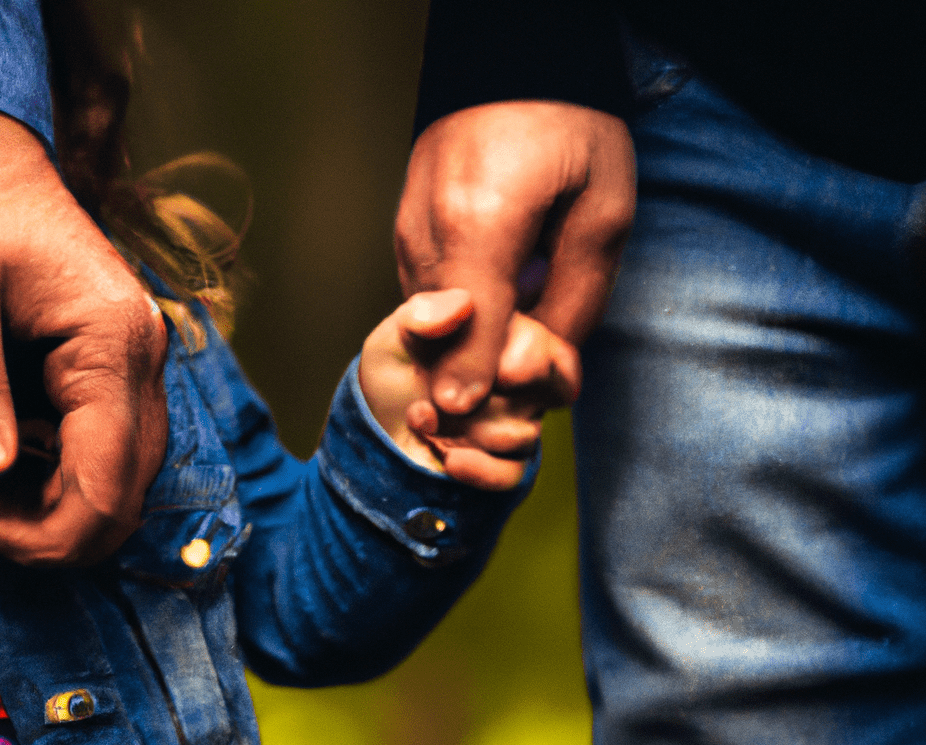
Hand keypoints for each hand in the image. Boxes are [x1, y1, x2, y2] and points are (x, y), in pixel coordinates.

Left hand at [0, 104, 167, 564]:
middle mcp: (143, 364)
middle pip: (124, 498)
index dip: (42, 529)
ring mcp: (138, 370)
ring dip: (48, 507)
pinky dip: (53, 478)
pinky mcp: (118, 374)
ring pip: (121, 486)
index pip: (108, 483)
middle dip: (43, 527)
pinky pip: (104, 456)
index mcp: (113, 343)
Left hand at [359, 289, 580, 490]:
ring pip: (522, 434)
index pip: (552, 350)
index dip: (532, 360)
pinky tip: (449, 457)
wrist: (377, 421)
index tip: (502, 373)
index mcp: (509, 341)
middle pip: (546, 392)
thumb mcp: (398, 333)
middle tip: (448, 397)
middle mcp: (522, 383)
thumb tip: (462, 306)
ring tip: (423, 415)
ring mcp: (514, 425)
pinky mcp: (501, 464)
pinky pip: (512, 474)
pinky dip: (479, 470)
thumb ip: (425, 313)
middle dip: (492, 396)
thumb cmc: (396, 369)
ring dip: (466, 430)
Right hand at [395, 100, 634, 413]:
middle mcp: (427, 235)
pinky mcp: (403, 235)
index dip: (479, 388)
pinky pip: (427, 302)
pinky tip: (495, 308)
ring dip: (470, 349)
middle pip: (442, 342)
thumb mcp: (604, 210)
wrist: (512, 59)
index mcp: (479, 224)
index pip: (468, 335)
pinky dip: (457, 321)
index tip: (483, 422)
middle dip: (483, 375)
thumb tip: (547, 373)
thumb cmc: (571, 128)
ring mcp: (406, 235)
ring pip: (430, 327)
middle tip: (534, 377)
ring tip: (521, 338)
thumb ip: (577, 299)